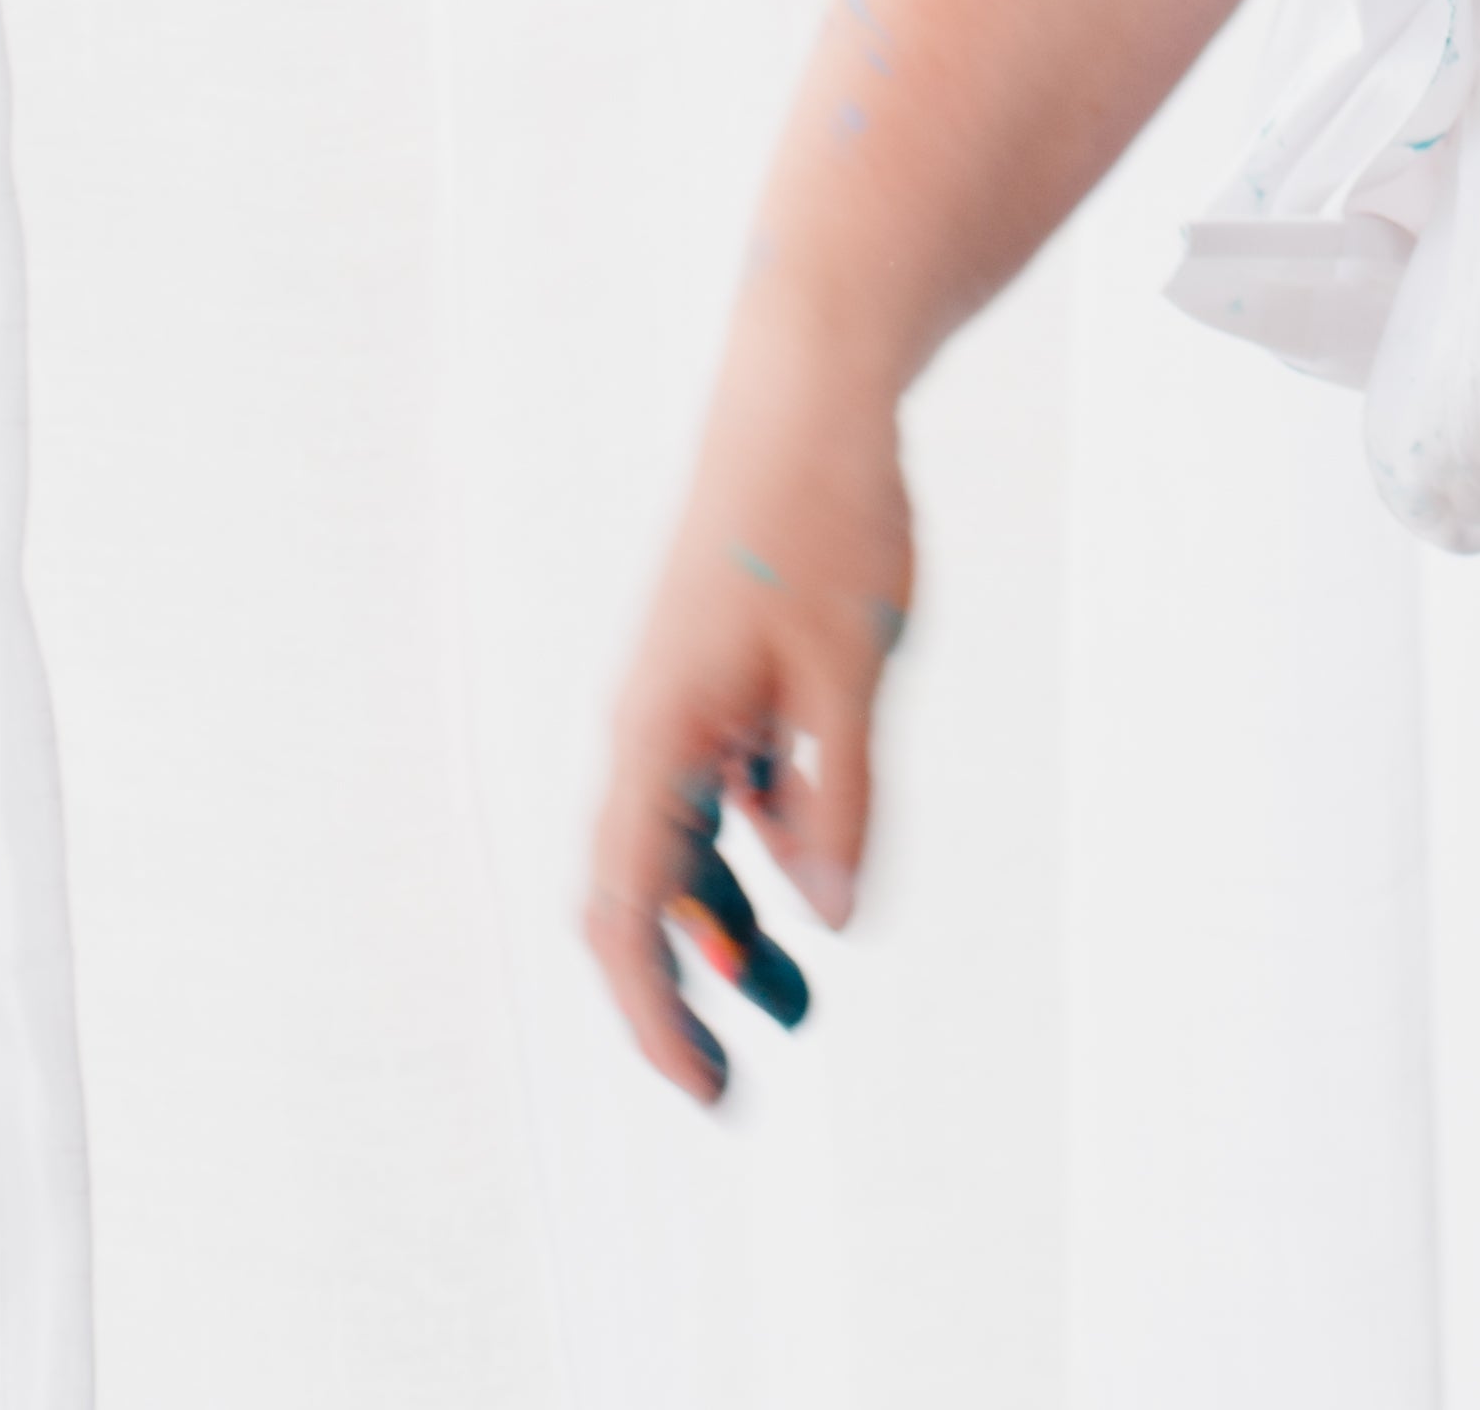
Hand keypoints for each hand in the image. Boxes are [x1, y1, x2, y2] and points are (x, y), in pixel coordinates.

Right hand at [585, 305, 913, 1102]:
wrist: (806, 389)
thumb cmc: (823, 520)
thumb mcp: (849, 674)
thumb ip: (840, 802)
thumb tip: (832, 918)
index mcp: (657, 735)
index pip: (630, 913)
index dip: (655, 1016)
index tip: (706, 1090)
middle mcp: (645, 723)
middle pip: (640, 889)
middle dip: (685, 983)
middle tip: (744, 1064)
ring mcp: (675, 693)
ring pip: (680, 837)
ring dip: (725, 913)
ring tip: (791, 986)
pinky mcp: (710, 665)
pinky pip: (711, 780)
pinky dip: (748, 835)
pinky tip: (805, 856)